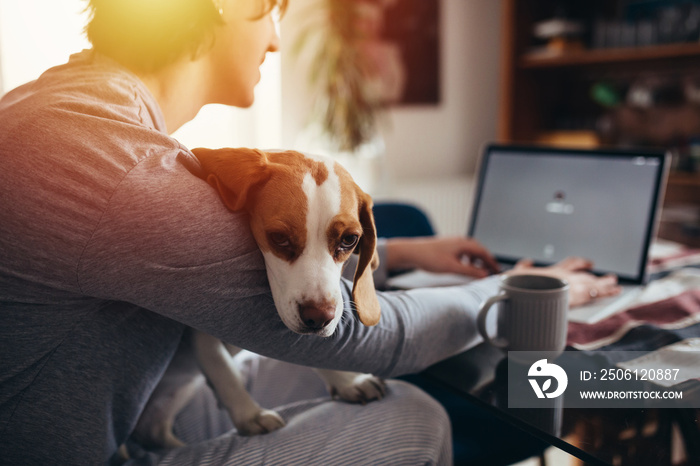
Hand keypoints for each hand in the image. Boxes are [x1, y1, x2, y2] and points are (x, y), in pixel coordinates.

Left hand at [385, 236, 500, 277]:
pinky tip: (464, 267)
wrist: (411, 252)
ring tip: (478, 271)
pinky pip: (461, 253)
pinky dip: (467, 260)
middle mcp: (459, 241)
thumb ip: (470, 272)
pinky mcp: (446, 247)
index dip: (491, 262)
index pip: (483, 252)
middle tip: (490, 272)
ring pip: (469, 252)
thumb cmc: (430, 257)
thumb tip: (483, 275)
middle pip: (478, 250)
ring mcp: (452, 243)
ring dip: (476, 261)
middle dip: (485, 261)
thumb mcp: (453, 267)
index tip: (497, 270)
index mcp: (463, 243)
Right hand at [509, 257, 621, 306]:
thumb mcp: (518, 272)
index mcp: (554, 270)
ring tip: (615, 284)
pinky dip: (607, 291)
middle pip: (586, 275)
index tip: (591, 264)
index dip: (583, 263)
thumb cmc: (518, 283)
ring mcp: (571, 284)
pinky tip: (616, 291)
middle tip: (609, 278)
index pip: (572, 264)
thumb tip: (526, 260)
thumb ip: (524, 266)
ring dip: (606, 283)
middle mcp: (565, 275)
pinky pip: (596, 293)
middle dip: (597, 277)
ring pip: (594, 283)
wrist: (522, 290)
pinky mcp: (575, 295)